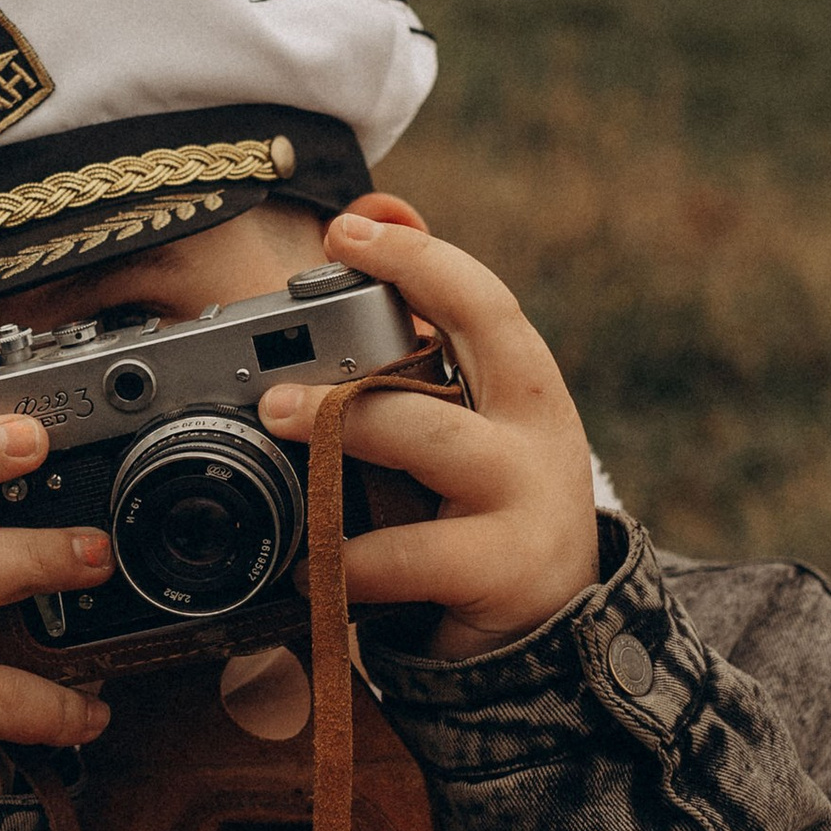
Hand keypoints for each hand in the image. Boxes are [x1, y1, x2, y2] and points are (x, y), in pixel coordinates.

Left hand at [259, 211, 598, 661]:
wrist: (557, 625)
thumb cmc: (491, 498)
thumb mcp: (471, 407)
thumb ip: (426, 317)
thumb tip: (381, 204)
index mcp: (524, 382)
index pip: (480, 299)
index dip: (418, 258)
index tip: (349, 230)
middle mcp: (536, 431)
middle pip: (454, 366)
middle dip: (358, 364)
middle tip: (273, 392)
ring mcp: (524, 500)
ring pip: (424, 441)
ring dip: (335, 438)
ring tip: (275, 450)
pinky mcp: (501, 571)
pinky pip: (404, 554)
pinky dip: (341, 560)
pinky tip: (305, 566)